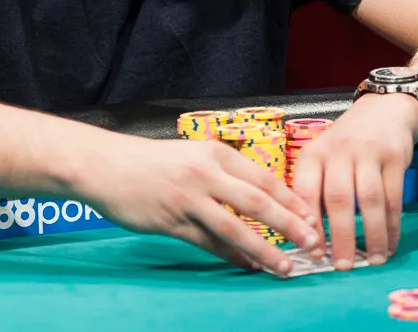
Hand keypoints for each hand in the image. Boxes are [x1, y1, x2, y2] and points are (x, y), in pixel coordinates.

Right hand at [79, 136, 320, 274]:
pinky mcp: (171, 221)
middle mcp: (205, 173)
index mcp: (214, 153)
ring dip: (264, 249)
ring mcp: (188, 198)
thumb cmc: (149, 161)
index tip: (312, 216)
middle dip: (290, 225)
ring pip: (235, 227)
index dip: (291, 199)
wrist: (105, 165)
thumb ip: (220, 173)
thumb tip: (257, 197)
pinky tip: (249, 266)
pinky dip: (232, 257)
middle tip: (312, 243)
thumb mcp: (190, 155)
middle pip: (258, 202)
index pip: (263, 177)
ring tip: (285, 266)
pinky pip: (209, 243)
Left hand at [291, 93, 417, 269]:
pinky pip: (394, 197)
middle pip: (338, 198)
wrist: (384, 110)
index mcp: (313, 154)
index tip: (312, 253)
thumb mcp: (323, 158)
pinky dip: (393, 225)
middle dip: (340, 236)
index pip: (305, 190)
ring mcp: (368, 152)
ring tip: (373, 261)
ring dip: (372, 235)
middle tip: (343, 266)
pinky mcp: (395, 157)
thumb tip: (310, 239)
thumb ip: (316, 191)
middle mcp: (338, 151)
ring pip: (370, 200)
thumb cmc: (345, 145)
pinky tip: (390, 243)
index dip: (308, 223)